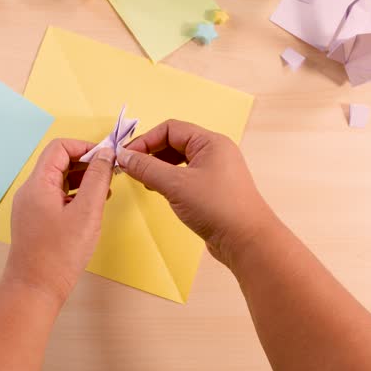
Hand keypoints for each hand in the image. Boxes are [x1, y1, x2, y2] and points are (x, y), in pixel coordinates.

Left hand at [6, 139, 114, 302]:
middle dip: (86, 163)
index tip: (106, 157)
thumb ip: (98, 179)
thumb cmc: (59, 254)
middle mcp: (30, 191)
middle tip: (110, 171)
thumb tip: (105, 154)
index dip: (85, 147)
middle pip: (58, 162)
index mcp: (38, 184)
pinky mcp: (35, 220)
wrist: (35, 289)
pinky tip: (92, 206)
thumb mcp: (87, 212)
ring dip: (82, 179)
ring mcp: (31, 207)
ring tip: (105, 189)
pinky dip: (75, 195)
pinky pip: (56, 197)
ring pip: (58, 181)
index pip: (60, 148)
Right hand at [117, 120, 277, 267]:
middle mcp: (215, 152)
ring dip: (159, 167)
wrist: (247, 241)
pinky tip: (160, 191)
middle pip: (175, 142)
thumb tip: (124, 156)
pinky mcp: (214, 189)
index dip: (146, 140)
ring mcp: (216, 171)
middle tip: (132, 168)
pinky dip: (170, 180)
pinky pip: (186, 176)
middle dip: (151, 153)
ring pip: (180, 160)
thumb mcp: (175, 185)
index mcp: (210, 142)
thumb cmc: (217, 208)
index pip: (171, 128)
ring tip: (144, 180)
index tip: (126, 156)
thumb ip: (147, 168)